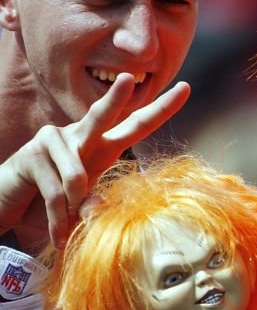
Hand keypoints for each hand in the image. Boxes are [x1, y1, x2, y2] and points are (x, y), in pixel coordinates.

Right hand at [0, 74, 189, 247]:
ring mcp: (52, 141)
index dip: (161, 108)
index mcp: (102, 144)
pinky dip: (59, 218)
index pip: (137, 124)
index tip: (186, 88)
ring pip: (76, 177)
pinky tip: (57, 232)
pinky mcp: (30, 155)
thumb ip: (94, 204)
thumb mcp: (83, 205)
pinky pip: (56, 192)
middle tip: (127, 78)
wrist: (10, 204)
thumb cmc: (54, 201)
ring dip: (74, 209)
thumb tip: (96, 210)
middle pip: (101, 116)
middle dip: (114, 98)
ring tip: (68, 223)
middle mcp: (79, 136)